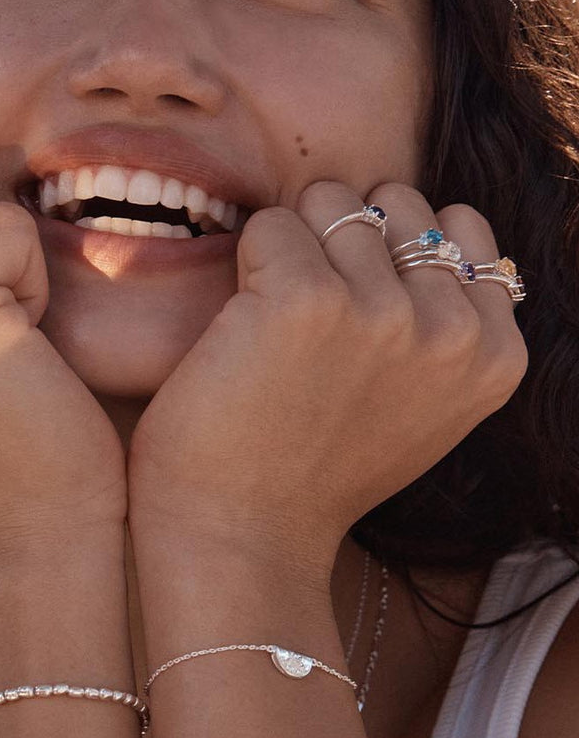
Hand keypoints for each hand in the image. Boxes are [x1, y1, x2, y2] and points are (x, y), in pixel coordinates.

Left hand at [128, 182, 527, 572]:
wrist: (244, 536)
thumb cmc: (318, 470)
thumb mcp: (425, 405)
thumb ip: (450, 326)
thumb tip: (446, 231)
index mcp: (495, 356)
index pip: (458, 226)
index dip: (394, 252)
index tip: (358, 314)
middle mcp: (452, 330)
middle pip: (394, 201)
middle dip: (346, 238)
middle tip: (310, 317)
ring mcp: (384, 311)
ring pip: (330, 203)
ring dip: (293, 246)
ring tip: (276, 322)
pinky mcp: (305, 298)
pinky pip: (270, 225)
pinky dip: (246, 264)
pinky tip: (243, 329)